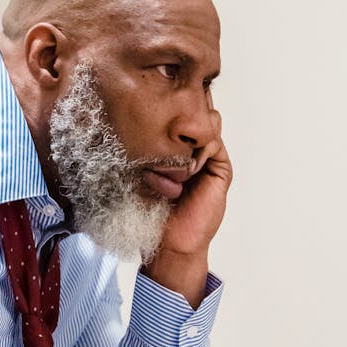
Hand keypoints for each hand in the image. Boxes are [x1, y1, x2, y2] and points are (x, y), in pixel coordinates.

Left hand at [143, 99, 231, 306]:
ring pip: (207, 123)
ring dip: (186, 138)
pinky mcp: (220, 168)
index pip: (178, 113)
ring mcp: (209, 156)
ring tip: (170, 164)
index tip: (151, 106)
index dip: (169, 105)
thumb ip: (143, 147)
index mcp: (176, 146)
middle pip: (196, 111)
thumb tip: (126, 117)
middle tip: (160, 129)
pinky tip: (186, 173)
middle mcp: (194, 148)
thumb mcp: (140, 170)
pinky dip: (197, 154)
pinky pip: (213, 144)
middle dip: (180, 115)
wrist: (168, 241)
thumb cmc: (151, 209)